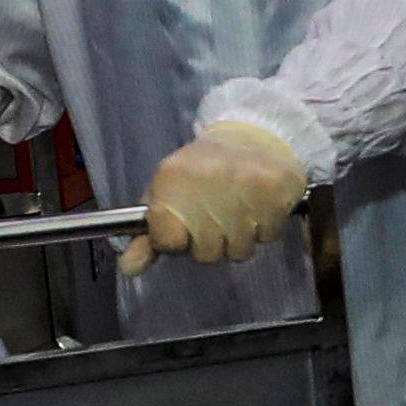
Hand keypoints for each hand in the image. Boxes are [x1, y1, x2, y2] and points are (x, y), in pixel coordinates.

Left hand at [120, 120, 307, 277]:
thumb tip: (129, 268)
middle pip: (206, 253)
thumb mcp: (167, 195)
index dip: (174, 241)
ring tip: (239, 211)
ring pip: (239, 250)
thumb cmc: (202, 172)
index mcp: (172, 178)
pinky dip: (264, 228)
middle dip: (210, 243)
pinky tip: (259, 206)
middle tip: (215, 218)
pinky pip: (268, 237)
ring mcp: (245, 186)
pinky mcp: (276, 190)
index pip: (167, 239)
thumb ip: (149, 235)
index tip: (181, 227)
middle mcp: (207, 180)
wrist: (253, 137)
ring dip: (239, 238)